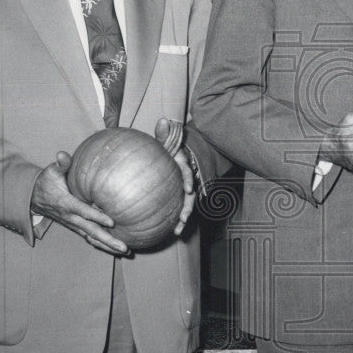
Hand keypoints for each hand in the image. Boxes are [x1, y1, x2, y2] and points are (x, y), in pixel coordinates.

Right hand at [31, 151, 127, 254]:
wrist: (34, 198)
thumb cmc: (46, 182)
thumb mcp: (51, 171)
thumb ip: (61, 164)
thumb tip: (63, 154)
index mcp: (66, 203)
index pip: (83, 211)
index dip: (97, 217)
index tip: (112, 222)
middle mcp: (70, 217)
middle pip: (91, 231)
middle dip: (108, 239)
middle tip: (124, 246)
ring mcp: (73, 224)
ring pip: (91, 238)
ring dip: (107, 246)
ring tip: (125, 251)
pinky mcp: (76, 227)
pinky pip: (90, 238)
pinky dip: (102, 245)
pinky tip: (115, 249)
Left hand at [154, 117, 195, 234]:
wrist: (174, 154)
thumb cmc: (169, 147)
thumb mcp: (168, 139)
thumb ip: (164, 133)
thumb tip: (163, 121)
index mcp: (183, 165)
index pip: (188, 172)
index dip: (189, 180)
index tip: (189, 189)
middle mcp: (186, 179)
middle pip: (190, 195)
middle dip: (187, 208)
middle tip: (183, 218)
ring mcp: (182, 189)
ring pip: (185, 205)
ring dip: (183, 218)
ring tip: (178, 231)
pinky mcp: (177, 196)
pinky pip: (177, 208)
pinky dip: (175, 219)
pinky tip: (169, 231)